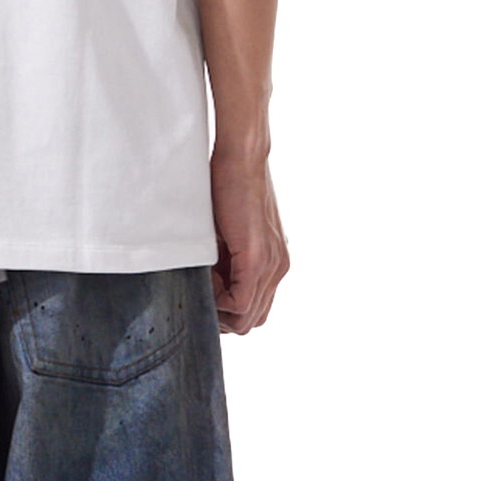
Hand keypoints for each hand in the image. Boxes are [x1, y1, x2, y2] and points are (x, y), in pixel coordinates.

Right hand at [209, 147, 291, 338]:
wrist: (240, 160)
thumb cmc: (227, 189)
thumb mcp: (228, 235)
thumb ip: (226, 262)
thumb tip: (208, 286)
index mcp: (274, 264)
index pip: (255, 311)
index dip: (227, 311)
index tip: (207, 292)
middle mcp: (278, 268)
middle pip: (253, 321)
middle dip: (223, 317)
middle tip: (203, 294)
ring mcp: (272, 265)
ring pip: (248, 318)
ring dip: (219, 308)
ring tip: (204, 283)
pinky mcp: (258, 259)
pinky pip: (240, 302)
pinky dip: (219, 299)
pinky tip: (207, 278)